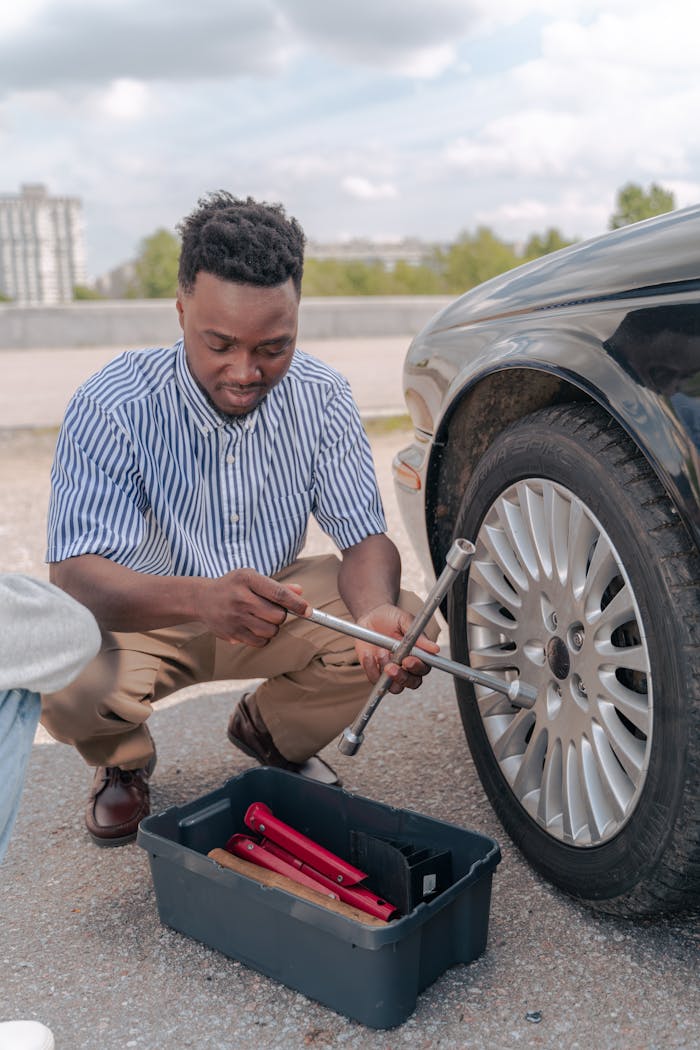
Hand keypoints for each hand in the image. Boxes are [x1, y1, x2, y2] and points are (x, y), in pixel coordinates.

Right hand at [194, 569, 308, 646]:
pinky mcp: (231, 633)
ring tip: (262, 619)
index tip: (308, 611)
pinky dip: (264, 638)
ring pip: (271, 631)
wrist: (202, 599)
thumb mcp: (252, 578)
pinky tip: (255, 628)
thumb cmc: (234, 586)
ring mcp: (235, 617)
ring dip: (273, 627)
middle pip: (278, 615)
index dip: (297, 604)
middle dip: (281, 615)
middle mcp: (241, 597)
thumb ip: (276, 586)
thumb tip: (300, 592)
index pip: (279, 593)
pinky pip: (260, 642)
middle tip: (272, 610)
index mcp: (248, 579)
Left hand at [354, 603, 439, 693]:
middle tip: (391, 666)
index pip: (424, 668)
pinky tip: (369, 654)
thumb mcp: (404, 620)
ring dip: (386, 674)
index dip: (417, 668)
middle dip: (402, 677)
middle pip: (412, 683)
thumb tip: (435, 649)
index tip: (407, 660)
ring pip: (395, 687)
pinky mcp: (375, 673)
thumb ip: (418, 636)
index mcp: (418, 654)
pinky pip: (375, 680)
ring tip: (380, 653)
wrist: (370, 616)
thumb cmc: (390, 617)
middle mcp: (406, 666)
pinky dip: (371, 668)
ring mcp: (391, 672)